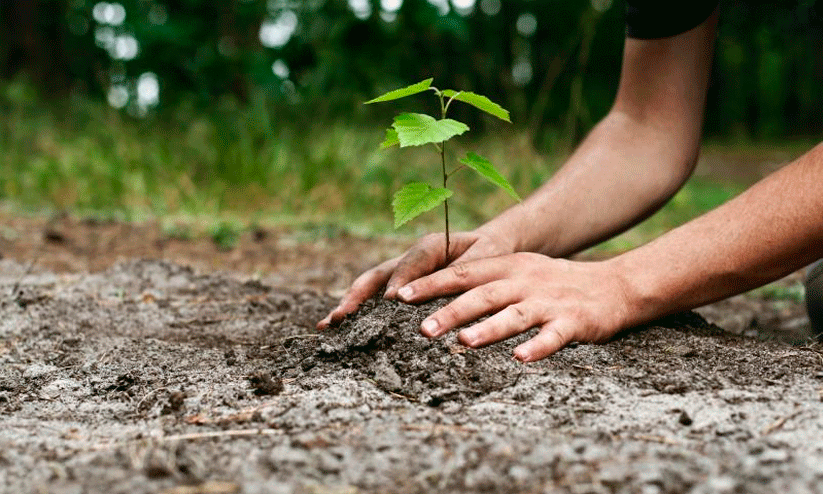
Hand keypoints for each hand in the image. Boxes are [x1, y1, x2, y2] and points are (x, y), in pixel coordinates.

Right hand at [317, 229, 514, 329]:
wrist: (490, 247)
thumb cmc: (490, 253)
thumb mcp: (485, 258)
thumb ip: (465, 271)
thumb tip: (445, 293)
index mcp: (431, 246)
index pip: (411, 264)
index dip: (400, 281)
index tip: (391, 302)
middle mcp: (409, 259)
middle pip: (377, 276)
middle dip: (357, 296)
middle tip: (340, 317)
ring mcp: (401, 274)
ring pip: (370, 287)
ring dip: (349, 305)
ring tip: (328, 325)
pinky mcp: (401, 287)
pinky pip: (376, 298)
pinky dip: (359, 312)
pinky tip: (340, 330)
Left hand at [394, 252, 633, 360]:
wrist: (614, 286)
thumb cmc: (554, 283)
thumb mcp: (519, 272)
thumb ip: (483, 281)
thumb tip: (435, 297)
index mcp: (508, 267)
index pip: (463, 273)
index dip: (431, 283)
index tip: (400, 295)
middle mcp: (525, 281)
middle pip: (483, 294)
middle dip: (451, 310)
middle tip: (422, 328)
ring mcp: (549, 302)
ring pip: (514, 314)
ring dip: (489, 328)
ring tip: (464, 342)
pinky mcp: (573, 322)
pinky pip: (553, 336)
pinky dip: (537, 347)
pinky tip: (520, 359)